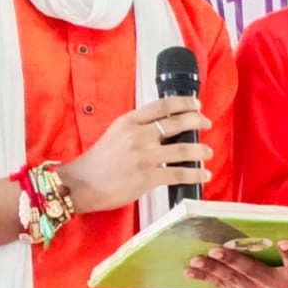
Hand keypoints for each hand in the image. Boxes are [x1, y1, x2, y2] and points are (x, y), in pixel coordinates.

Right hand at [60, 96, 211, 213]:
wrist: (80, 184)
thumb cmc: (98, 161)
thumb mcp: (116, 133)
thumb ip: (138, 127)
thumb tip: (165, 126)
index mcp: (129, 122)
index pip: (162, 106)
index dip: (184, 103)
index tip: (196, 104)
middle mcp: (138, 136)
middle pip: (177, 123)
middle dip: (197, 121)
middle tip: (206, 123)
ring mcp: (144, 156)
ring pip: (183, 149)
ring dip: (200, 150)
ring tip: (207, 152)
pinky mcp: (147, 177)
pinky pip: (179, 174)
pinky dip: (195, 174)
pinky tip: (203, 174)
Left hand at [186, 241, 287, 287]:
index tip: (282, 243)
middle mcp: (274, 287)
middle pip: (254, 272)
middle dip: (236, 261)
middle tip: (218, 250)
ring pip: (232, 279)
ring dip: (213, 269)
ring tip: (196, 259)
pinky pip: (222, 285)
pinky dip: (206, 276)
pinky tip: (191, 268)